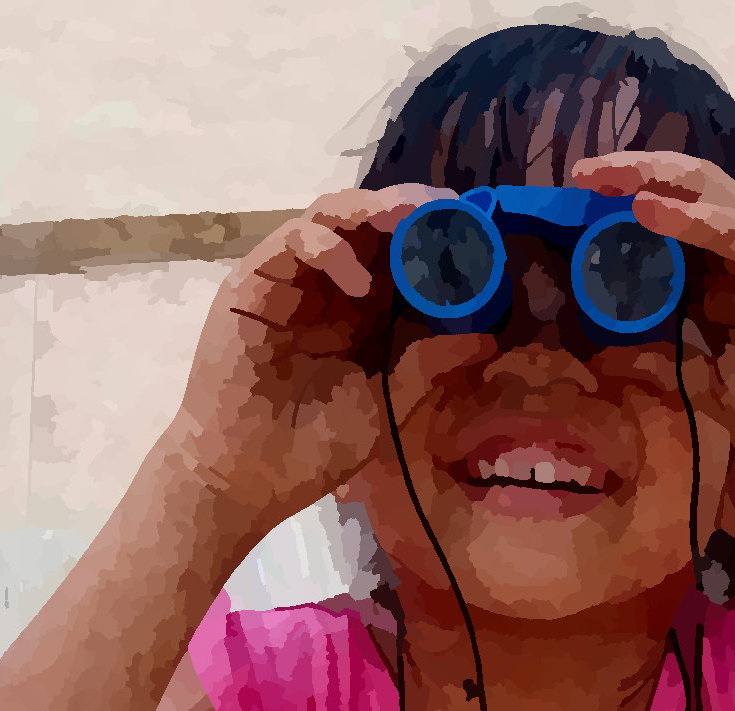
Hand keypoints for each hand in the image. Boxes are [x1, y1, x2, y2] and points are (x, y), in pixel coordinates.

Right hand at [162, 184, 471, 521]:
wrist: (246, 478)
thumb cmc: (313, 447)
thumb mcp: (387, 403)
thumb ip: (428, 365)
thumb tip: (488, 339)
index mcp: (362, 310)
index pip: (400, 253)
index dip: (435, 236)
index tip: (477, 229)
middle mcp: (327, 285)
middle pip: (367, 223)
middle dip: (408, 207)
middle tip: (446, 208)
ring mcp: (288, 281)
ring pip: (328, 217)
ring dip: (371, 210)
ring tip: (409, 219)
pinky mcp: (252, 284)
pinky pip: (290, 243)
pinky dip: (329, 248)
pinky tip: (360, 282)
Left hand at [569, 152, 734, 477]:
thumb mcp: (717, 391)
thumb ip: (672, 366)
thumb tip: (609, 353)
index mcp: (721, 290)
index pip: (661, 240)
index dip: (614, 224)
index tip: (565, 219)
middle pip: (679, 202)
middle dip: (625, 183)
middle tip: (575, 176)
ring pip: (707, 197)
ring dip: (651, 182)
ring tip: (601, 177)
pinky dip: (695, 217)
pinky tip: (652, 209)